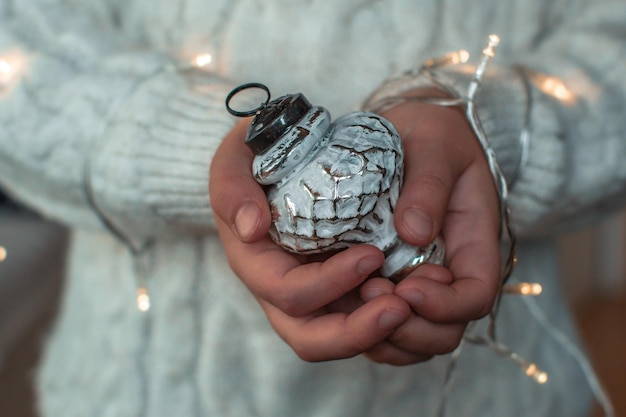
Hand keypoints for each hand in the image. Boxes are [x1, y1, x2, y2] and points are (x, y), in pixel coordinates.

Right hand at [210, 118, 412, 361]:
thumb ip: (232, 188)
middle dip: (356, 333)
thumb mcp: (234, 158)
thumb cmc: (256, 156)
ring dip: (378, 332)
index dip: (328, 284)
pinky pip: (362, 318)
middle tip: (401, 307)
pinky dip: (389, 319)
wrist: (284, 155)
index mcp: (255, 263)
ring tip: (414, 304)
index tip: (371, 255)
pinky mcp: (339, 290)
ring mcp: (313, 294)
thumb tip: (251, 229)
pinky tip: (418, 293)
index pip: (287, 293)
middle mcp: (281, 290)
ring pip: (341, 338)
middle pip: (312, 338)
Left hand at [357, 89, 501, 364]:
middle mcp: (446, 275)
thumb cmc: (430, 137)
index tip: (410, 288)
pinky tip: (338, 299)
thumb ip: (430, 184)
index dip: (446, 306)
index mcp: (473, 245)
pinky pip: (375, 329)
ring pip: (406, 341)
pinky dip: (358, 328)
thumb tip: (413, 231)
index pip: (475, 296)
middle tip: (372, 290)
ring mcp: (413, 285)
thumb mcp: (437, 145)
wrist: (407, 136)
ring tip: (355, 293)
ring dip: (380, 333)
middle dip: (408, 327)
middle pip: (442, 333)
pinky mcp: (383, 284)